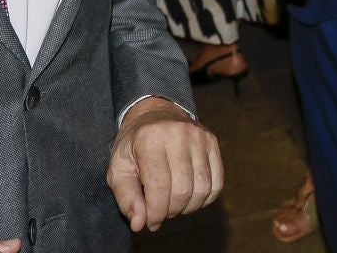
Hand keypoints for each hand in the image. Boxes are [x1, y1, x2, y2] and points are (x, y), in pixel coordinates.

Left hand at [106, 97, 221, 232]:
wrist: (154, 111)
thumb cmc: (134, 145)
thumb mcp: (119, 168)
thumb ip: (126, 198)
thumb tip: (139, 224)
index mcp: (149, 139)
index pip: (159, 188)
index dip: (155, 213)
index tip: (150, 222)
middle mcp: (177, 134)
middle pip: (182, 190)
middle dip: (170, 211)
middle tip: (161, 212)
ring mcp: (198, 136)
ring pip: (202, 189)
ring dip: (188, 207)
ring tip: (174, 204)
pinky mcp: (212, 141)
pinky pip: (217, 182)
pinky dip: (205, 198)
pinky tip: (190, 197)